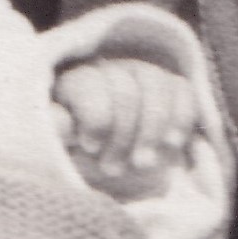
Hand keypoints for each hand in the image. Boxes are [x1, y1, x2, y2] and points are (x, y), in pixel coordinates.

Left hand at [51, 56, 200, 200]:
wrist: (104, 160)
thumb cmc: (74, 151)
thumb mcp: (55, 144)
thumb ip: (57, 131)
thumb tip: (64, 123)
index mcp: (75, 80)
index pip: (90, 85)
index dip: (95, 118)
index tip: (91, 148)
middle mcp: (110, 69)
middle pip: (126, 90)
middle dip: (123, 134)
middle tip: (113, 170)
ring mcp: (142, 74)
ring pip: (156, 85)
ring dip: (153, 129)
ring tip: (144, 164)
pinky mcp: (169, 86)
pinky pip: (182, 89)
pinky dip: (181, 118)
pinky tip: (172, 144)